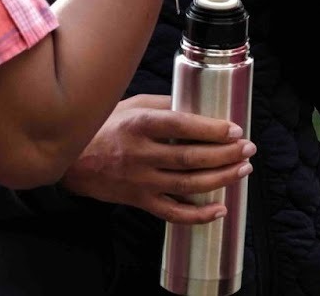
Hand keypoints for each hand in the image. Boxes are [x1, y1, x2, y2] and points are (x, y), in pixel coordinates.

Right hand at [59, 95, 254, 223]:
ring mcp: (140, 181)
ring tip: (242, 170)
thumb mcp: (128, 105)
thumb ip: (161, 104)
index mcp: (138, 124)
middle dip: (224, 154)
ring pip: (187, 184)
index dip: (210, 129)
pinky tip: (220, 209)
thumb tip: (195, 105)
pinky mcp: (139, 201)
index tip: (234, 129)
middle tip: (247, 148)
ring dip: (220, 179)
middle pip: (190, 157)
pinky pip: (173, 213)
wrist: (71, 161)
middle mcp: (140, 154)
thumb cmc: (102, 127)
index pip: (181, 126)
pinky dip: (198, 215)